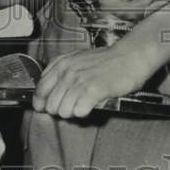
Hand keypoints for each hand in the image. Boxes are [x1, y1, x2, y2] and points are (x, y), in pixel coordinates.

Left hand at [32, 38, 160, 118]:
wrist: (129, 56)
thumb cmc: (105, 60)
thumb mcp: (76, 59)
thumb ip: (60, 72)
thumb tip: (46, 93)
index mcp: (61, 64)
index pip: (40, 90)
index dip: (42, 103)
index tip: (47, 108)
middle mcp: (67, 72)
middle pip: (50, 105)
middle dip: (60, 110)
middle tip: (72, 106)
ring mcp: (80, 81)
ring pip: (62, 110)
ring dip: (72, 112)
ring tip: (83, 105)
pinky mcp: (94, 90)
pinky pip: (78, 111)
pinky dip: (84, 113)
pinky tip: (90, 106)